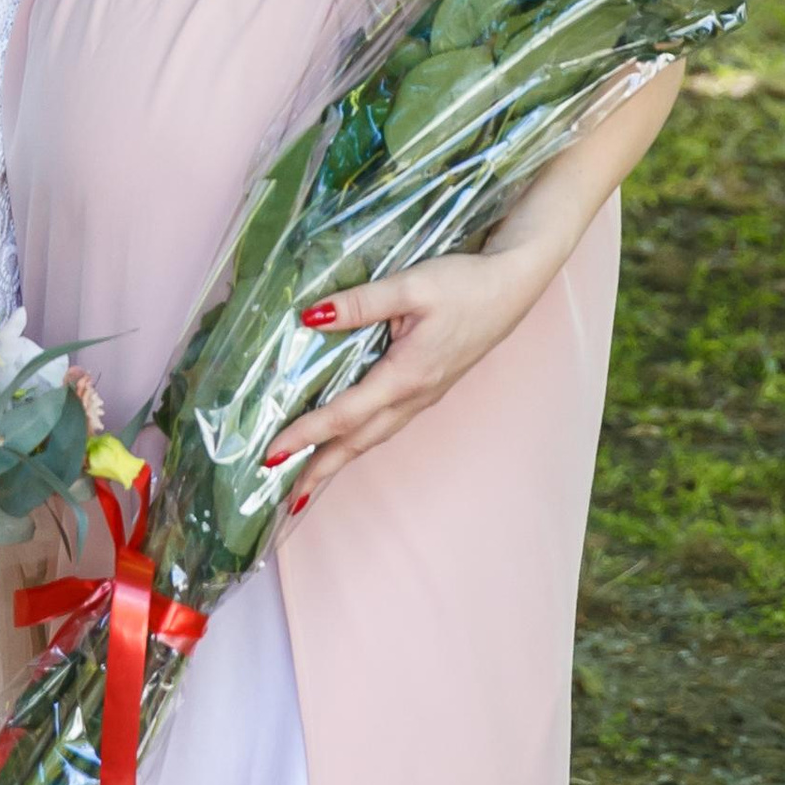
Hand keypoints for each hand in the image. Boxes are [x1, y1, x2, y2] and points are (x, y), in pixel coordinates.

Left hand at [260, 248, 550, 508]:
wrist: (512, 288)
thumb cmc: (465, 284)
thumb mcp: (411, 286)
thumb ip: (360, 303)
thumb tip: (311, 316)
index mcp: (405, 376)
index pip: (344, 414)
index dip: (305, 435)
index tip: (273, 455)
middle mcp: (413, 396)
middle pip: (357, 443)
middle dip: (318, 472)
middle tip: (282, 499)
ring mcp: (423, 397)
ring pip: (371, 438)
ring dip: (337, 462)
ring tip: (305, 481)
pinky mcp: (427, 389)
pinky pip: (385, 426)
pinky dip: (357, 441)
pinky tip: (345, 441)